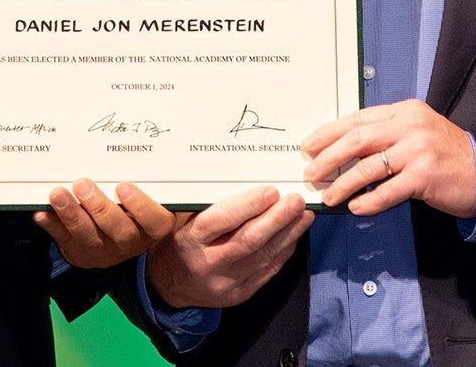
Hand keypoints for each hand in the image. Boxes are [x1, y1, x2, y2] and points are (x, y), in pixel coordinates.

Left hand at [34, 179, 174, 267]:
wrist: (120, 238)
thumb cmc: (136, 208)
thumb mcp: (153, 197)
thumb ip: (157, 184)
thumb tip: (172, 155)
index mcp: (152, 227)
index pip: (154, 221)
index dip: (140, 206)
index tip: (123, 186)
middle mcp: (130, 241)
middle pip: (118, 231)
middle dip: (98, 208)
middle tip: (82, 185)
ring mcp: (104, 250)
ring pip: (89, 238)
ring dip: (72, 215)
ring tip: (58, 195)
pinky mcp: (81, 253)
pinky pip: (65, 242)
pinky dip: (52, 226)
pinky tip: (42, 212)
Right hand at [145, 186, 311, 308]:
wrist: (170, 285)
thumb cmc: (180, 241)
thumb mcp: (183, 220)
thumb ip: (208, 205)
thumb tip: (245, 180)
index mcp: (190, 240)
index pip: (221, 221)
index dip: (248, 205)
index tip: (271, 191)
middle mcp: (208, 263)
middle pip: (248, 240)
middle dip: (277, 219)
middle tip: (296, 201)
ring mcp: (225, 283)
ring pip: (263, 256)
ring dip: (288, 234)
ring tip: (305, 215)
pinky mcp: (240, 294)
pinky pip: (267, 271)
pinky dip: (284, 251)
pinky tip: (294, 235)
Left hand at [302, 99, 475, 217]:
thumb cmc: (447, 154)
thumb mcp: (417, 133)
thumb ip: (386, 135)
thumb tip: (344, 150)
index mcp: (404, 112)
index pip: (358, 119)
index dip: (329, 132)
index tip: (310, 145)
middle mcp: (410, 127)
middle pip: (357, 140)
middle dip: (329, 157)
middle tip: (311, 171)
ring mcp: (418, 151)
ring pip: (368, 167)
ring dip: (343, 184)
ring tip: (329, 195)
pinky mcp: (424, 176)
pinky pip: (387, 191)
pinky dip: (368, 201)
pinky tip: (356, 207)